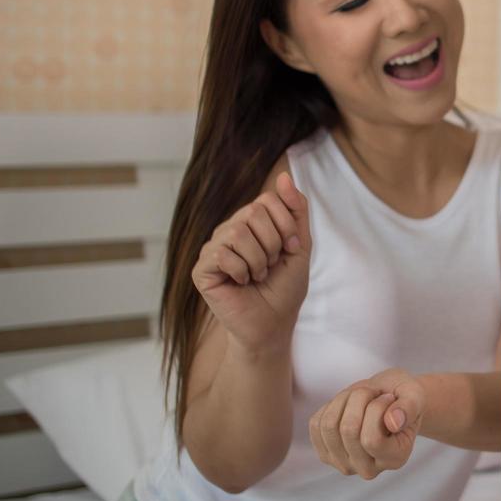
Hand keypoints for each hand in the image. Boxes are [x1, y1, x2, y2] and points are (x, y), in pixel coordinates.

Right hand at [191, 171, 311, 353]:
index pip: (267, 200)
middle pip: (253, 212)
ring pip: (237, 232)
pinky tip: (241, 283)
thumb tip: (284, 176)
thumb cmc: (284, 288)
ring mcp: (213, 248)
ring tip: (257, 276)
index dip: (285, 225)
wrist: (272, 324)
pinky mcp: (202, 269)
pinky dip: (241, 272)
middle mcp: (229, 230)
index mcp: (251, 223)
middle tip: (270, 266)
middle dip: (273, 244)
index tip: (289, 250)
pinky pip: (222, 254)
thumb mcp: (299, 245)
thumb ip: (295, 211)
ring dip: (258, 260)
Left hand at [309, 369, 426, 478]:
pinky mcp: (325, 454)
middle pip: (348, 431)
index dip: (376, 408)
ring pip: (329, 426)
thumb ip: (408, 408)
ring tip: (361, 397)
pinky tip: (347, 406)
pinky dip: (330, 406)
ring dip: (344, 400)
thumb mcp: (415, 395)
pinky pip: (316, 424)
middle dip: (359, 399)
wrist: (390, 399)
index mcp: (396, 459)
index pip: (371, 440)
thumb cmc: (404, 398)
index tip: (388, 398)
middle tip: (374, 392)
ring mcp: (344, 465)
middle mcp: (370, 469)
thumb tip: (393, 422)